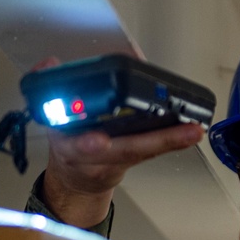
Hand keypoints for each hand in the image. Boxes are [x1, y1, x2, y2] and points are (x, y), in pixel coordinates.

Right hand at [34, 57, 204, 228]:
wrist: (77, 176)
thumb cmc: (68, 142)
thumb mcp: (47, 117)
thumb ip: (46, 87)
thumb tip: (49, 63)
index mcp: (69, 147)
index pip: (76, 146)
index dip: (88, 144)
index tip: (98, 141)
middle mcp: (97, 159)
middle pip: (126, 151)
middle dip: (154, 141)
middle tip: (182, 131)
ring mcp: (118, 161)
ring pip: (146, 152)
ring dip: (171, 140)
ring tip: (193, 129)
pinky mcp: (135, 159)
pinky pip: (154, 151)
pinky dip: (173, 141)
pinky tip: (192, 131)